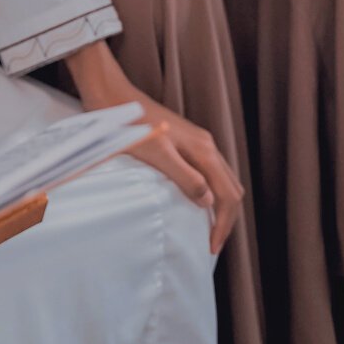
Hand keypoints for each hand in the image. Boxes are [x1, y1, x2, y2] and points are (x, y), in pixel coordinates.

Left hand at [63, 44, 242, 253]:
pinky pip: (209, 171)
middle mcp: (206, 144)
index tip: (211, 247)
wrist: (112, 96)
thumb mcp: (157, 154)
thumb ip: (185, 177)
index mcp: (203, 150)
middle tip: (212, 243)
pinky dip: (211, 191)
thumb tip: (210, 203)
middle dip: (227, 218)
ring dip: (220, 205)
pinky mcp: (184, 141)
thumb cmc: (130, 126)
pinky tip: (196, 201)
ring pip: (222, 179)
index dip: (223, 224)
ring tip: (207, 228)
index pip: (228, 195)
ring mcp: (196, 141)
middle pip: (231, 187)